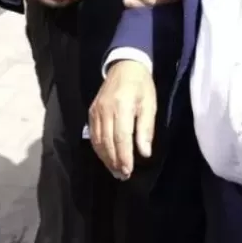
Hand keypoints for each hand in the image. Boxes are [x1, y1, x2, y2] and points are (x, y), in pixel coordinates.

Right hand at [88, 60, 155, 179]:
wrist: (125, 66)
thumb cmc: (142, 86)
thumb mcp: (150, 104)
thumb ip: (146, 129)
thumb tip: (144, 152)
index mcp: (122, 106)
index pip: (121, 137)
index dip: (124, 156)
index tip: (128, 171)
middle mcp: (105, 109)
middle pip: (107, 142)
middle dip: (114, 161)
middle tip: (122, 176)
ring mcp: (95, 111)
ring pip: (98, 141)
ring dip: (106, 158)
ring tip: (115, 171)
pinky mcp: (91, 112)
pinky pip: (93, 135)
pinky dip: (99, 149)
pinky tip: (107, 157)